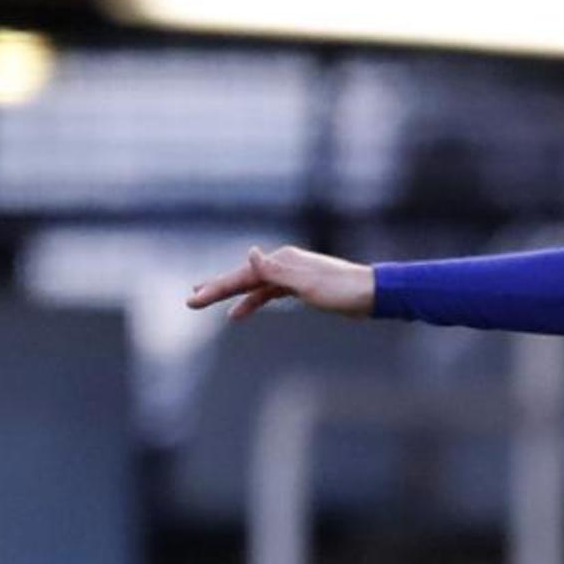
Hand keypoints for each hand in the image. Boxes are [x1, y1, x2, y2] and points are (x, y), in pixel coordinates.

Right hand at [187, 245, 376, 321]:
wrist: (372, 294)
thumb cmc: (341, 289)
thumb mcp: (307, 283)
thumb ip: (276, 270)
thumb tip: (251, 253)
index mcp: (283, 261)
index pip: (243, 275)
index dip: (217, 287)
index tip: (194, 298)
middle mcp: (284, 263)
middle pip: (244, 277)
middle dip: (218, 288)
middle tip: (191, 298)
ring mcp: (292, 274)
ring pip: (255, 285)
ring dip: (232, 294)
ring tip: (207, 300)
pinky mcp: (301, 287)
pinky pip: (269, 293)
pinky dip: (254, 300)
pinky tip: (242, 310)